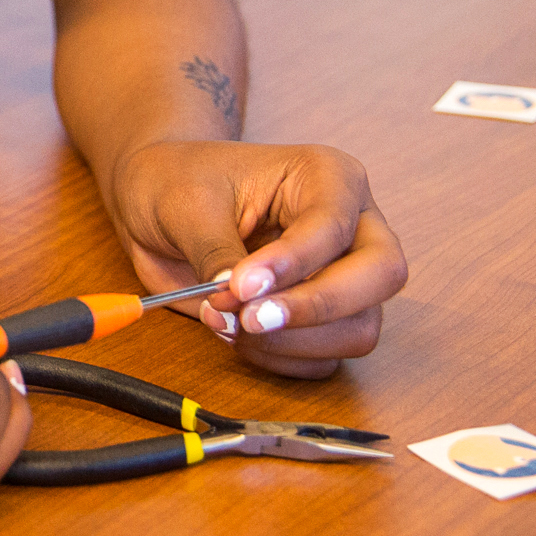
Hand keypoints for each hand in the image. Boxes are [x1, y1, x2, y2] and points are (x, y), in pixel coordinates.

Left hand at [106, 139, 406, 377]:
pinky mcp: (323, 319)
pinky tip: (234, 334)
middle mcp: (351, 225)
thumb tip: (240, 298)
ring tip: (225, 320)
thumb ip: (218, 252)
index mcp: (328, 177)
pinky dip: (279, 358)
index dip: (292, 263)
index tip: (241, 285)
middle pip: (380, 276)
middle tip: (249, 318)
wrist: (155, 198)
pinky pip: (324, 358)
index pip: (334, 226)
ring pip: (358, 328)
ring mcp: (344, 277)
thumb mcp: (188, 206)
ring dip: (290, 340)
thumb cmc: (178, 182)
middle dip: (316, 307)